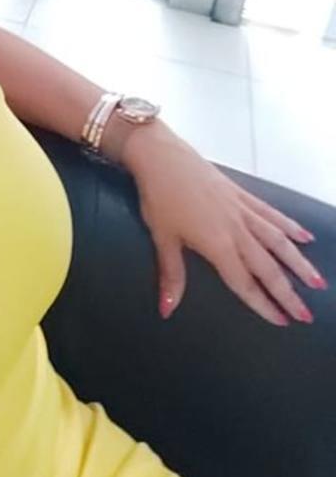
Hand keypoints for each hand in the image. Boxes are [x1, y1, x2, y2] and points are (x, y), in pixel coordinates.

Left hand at [121, 124, 328, 326]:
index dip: (263, 304)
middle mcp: (237, 229)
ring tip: (317, 281)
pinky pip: (272, 214)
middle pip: (268, 267)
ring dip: (298, 262)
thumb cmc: (159, 197)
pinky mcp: (242, 194)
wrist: (161, 155)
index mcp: (218, 244)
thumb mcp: (162, 238)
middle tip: (307, 314)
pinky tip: (304, 237)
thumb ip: (171, 276)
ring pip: (278, 241)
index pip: (244, 282)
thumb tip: (167, 310)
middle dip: (288, 293)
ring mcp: (242, 210)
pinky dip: (290, 226)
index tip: (282, 321)